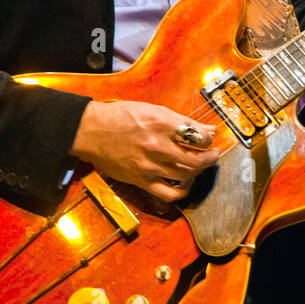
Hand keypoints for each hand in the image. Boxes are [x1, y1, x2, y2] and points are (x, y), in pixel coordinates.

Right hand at [70, 100, 220, 201]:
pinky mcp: (141, 181)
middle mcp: (158, 146)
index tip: (210, 137)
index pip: (198, 136)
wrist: (91, 131)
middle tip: (213, 154)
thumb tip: (207, 130)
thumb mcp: (152, 109)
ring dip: (199, 171)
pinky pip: (168, 194)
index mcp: (161, 124)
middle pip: (196, 159)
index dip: (209, 138)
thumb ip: (181, 121)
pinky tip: (185, 183)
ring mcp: (149, 166)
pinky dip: (182, 191)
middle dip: (210, 157)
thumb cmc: (121, 116)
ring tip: (200, 165)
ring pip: (185, 175)